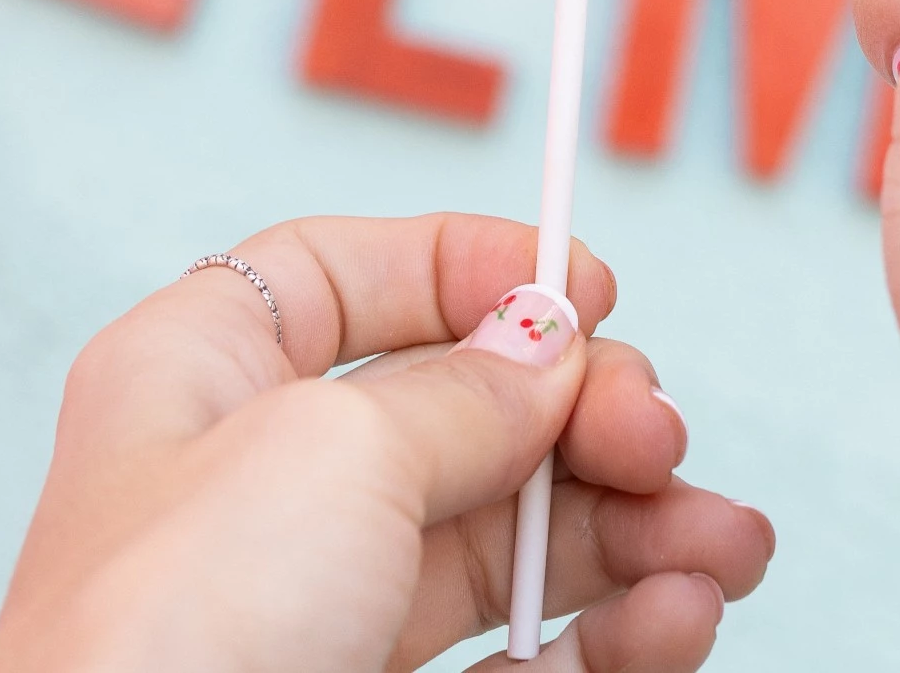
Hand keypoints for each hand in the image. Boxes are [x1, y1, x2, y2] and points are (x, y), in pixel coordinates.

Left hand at [0, 211, 772, 672]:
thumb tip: (547, 345)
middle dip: (588, 415)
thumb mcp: (331, 449)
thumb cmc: (172, 637)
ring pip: (511, 540)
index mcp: (202, 377)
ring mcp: (321, 609)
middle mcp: (259, 486)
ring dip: (635, 531)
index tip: (584, 291)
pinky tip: (680, 620)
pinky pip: (520, 656)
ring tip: (728, 548)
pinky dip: (612, 635)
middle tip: (660, 437)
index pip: (345, 276)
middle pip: (464, 408)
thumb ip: (464, 388)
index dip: (470, 266)